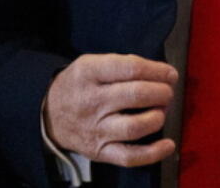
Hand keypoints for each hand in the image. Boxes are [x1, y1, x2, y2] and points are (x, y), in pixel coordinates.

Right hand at [43, 54, 176, 166]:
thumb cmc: (81, 86)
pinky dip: (153, 153)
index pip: (132, 68)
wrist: (48, 115)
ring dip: (158, 117)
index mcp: (89, 74)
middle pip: (137, 95)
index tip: (171, 74)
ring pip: (135, 126)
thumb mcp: (93, 63)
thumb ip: (125, 64)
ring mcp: (95, 129)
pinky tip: (167, 144)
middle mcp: (91, 102)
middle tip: (167, 92)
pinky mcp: (99, 151)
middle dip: (162, 92)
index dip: (158, 71)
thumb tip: (163, 74)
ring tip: (161, 111)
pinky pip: (128, 157)